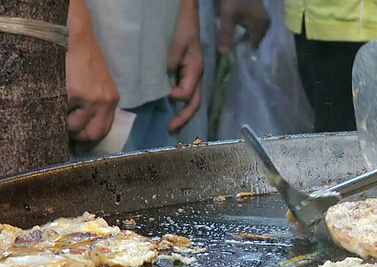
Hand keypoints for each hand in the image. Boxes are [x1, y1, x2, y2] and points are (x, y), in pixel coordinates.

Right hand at [66, 0, 119, 141]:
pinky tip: (54, 98)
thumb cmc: (85, 60)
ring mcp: (89, 99)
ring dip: (64, 122)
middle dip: (79, 137)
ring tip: (60, 109)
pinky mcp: (74, 93)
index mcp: (111, 100)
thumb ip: (98, 104)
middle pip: (93, 134)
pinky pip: (62, 112)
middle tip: (67, 132)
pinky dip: (56, 110)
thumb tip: (86, 125)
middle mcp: (104, 102)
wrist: (76, 38)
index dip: (90, 138)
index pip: (104, 130)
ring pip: (74, 125)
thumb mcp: (100, 84)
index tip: (80, 140)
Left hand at [167, 0, 203, 131]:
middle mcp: (197, 73)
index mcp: (196, 68)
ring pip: (192, 98)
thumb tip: (169, 89)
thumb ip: (172, 66)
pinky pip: (186, 89)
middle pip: (195, 102)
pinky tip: (170, 103)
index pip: (188, 93)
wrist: (185, 10)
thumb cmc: (181, 25)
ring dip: (183, 111)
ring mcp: (194, 72)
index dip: (175, 98)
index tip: (163, 95)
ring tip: (171, 122)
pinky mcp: (188, 69)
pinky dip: (179, 100)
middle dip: (184, 117)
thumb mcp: (176, 45)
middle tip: (171, 128)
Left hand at [218, 0, 270, 53]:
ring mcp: (262, 17)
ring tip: (233, 41)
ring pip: (252, 33)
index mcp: (261, 26)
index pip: (253, 46)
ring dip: (244, 37)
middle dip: (243, 45)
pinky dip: (244, 29)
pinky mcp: (257, 12)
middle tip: (231, 49)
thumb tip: (224, 53)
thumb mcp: (228, 15)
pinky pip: (252, 26)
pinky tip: (236, 29)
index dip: (243, 51)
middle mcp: (265, 23)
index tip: (233, 55)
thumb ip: (226, 34)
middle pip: (254, 40)